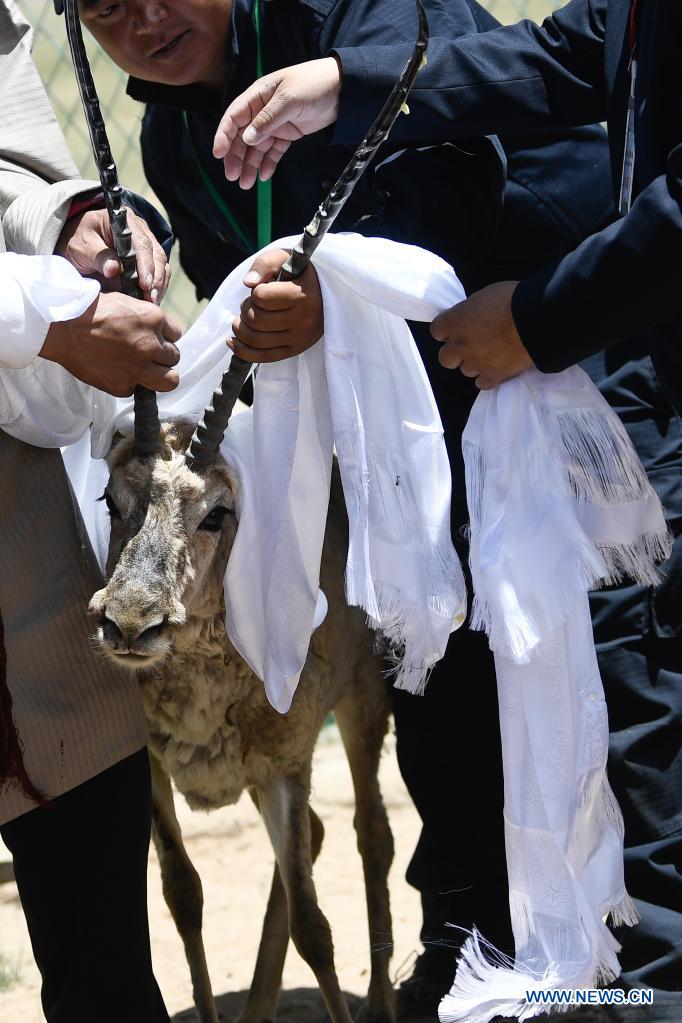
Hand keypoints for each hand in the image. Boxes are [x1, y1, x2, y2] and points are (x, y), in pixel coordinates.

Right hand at [40, 291, 181, 396]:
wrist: (62, 328)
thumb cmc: (88, 311)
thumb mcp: (124, 302)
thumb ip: (145, 319)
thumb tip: (156, 332)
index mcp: (153, 319)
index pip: (177, 333)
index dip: (165, 337)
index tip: (155, 338)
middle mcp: (151, 344)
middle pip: (174, 357)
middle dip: (163, 356)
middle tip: (148, 355)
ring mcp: (139, 368)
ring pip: (170, 380)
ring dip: (161, 375)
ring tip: (147, 372)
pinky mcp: (124, 385)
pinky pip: (138, 389)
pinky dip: (130, 383)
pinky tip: (116, 372)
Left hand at [55, 206, 170, 301]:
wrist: (76, 246)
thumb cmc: (78, 243)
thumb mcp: (81, 247)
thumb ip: (98, 257)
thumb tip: (114, 270)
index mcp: (124, 221)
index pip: (141, 242)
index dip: (145, 264)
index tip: (145, 284)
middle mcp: (140, 230)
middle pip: (156, 254)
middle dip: (156, 278)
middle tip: (151, 298)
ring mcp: (147, 244)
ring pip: (161, 264)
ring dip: (159, 284)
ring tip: (153, 302)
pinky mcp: (148, 259)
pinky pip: (160, 272)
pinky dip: (158, 286)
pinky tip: (153, 299)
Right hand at [213, 57, 341, 188]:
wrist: (343, 88)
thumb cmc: (314, 84)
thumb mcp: (289, 99)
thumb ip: (267, 119)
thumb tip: (247, 137)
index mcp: (258, 95)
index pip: (234, 117)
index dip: (224, 135)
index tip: (218, 154)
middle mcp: (262, 110)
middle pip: (242, 136)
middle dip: (236, 157)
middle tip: (232, 176)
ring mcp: (276, 123)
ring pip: (257, 147)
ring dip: (250, 164)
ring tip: (245, 184)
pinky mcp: (289, 134)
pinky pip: (274, 151)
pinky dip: (268, 163)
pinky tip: (263, 176)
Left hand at [230, 248, 322, 362]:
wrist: (323, 293)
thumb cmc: (299, 274)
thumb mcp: (284, 258)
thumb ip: (265, 264)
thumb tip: (248, 283)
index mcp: (303, 295)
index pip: (261, 297)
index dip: (255, 292)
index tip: (263, 288)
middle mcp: (304, 320)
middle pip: (256, 320)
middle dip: (245, 309)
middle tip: (251, 303)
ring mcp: (300, 339)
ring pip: (256, 339)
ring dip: (240, 328)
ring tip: (242, 319)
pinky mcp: (295, 350)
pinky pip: (263, 357)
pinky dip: (242, 351)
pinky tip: (232, 341)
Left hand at [431, 282, 534, 389]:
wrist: (535, 321)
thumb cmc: (511, 300)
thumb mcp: (484, 297)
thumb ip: (471, 312)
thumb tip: (471, 319)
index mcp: (455, 322)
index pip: (436, 331)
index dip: (447, 330)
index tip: (457, 328)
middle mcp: (460, 345)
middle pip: (445, 358)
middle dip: (456, 353)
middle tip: (471, 345)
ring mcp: (475, 363)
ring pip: (466, 370)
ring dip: (474, 363)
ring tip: (491, 355)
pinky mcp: (493, 376)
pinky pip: (483, 383)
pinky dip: (488, 377)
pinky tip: (497, 369)